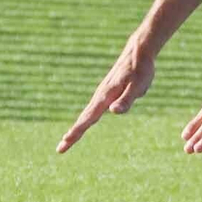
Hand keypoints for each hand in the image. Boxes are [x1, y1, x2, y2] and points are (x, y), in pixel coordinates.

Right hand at [57, 37, 155, 151]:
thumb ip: (126, 99)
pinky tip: (85, 122)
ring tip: (68, 140)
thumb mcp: (138, 85)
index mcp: (106, 96)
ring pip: (87, 113)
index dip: (77, 131)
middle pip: (84, 118)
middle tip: (60, 149)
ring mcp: (102, 94)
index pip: (88, 118)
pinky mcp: (106, 92)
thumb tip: (113, 111)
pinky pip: (93, 109)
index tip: (65, 142)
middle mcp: (100, 96)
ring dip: (78, 127)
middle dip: (73, 134)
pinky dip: (85, 118)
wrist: (138, 52)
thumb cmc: (140, 70)